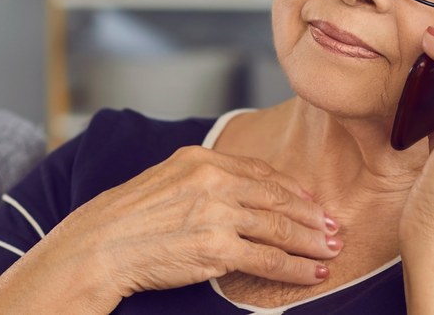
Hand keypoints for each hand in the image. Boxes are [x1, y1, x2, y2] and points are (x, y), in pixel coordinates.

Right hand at [43, 146, 341, 299]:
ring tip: (331, 249)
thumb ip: (204, 181)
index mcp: (202, 161)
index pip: (261, 172)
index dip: (292, 189)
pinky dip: (296, 267)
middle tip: (334, 226)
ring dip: (312, 241)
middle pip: (278, 199)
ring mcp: (217, 215)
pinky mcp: (217, 249)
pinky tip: (312, 272)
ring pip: (280, 228)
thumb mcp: (165, 181)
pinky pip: (268, 259)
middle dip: (311, 215)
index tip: (311, 201)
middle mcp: (214, 182)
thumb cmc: (126, 219)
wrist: (99, 247)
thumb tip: (240, 192)